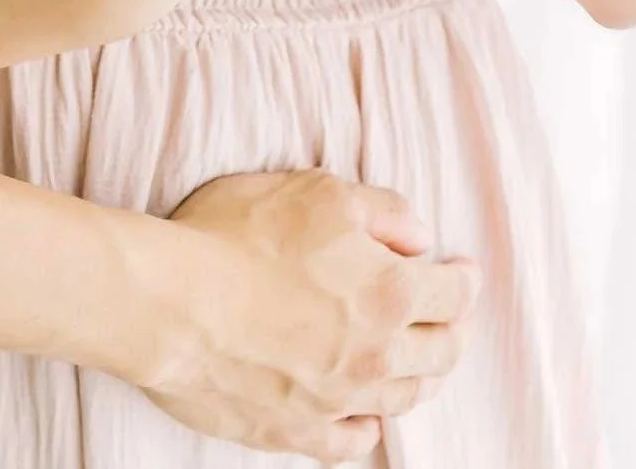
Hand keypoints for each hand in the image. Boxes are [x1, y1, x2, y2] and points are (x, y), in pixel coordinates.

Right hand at [147, 170, 478, 457]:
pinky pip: (350, 443)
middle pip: (440, 352)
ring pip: (402, 400)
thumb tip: (417, 237)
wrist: (172, 304)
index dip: (464, 279)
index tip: (463, 271)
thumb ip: (381, 211)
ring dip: (420, 378)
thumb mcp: (318, 191)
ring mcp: (338, 400)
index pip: (453, 294)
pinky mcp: (296, 431)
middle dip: (453, 331)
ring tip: (419, 363)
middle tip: (450, 318)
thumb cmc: (238, 236)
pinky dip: (367, 429)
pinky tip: (366, 419)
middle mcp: (376, 355)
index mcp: (389, 292)